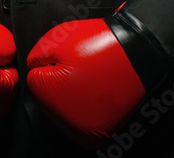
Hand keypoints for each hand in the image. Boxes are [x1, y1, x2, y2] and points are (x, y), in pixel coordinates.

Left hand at [26, 19, 144, 147]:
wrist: (139, 51)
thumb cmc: (100, 44)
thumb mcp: (56, 39)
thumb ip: (36, 57)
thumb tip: (34, 70)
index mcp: (51, 99)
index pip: (35, 81)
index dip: (51, 63)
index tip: (69, 57)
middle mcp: (67, 122)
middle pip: (49, 99)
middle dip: (59, 81)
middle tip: (82, 65)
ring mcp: (86, 131)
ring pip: (65, 110)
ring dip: (73, 94)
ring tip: (92, 77)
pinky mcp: (101, 133)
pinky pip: (83, 118)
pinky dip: (87, 105)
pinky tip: (98, 89)